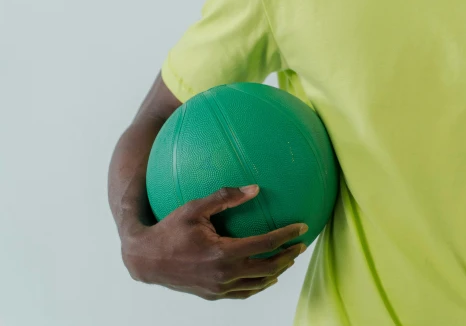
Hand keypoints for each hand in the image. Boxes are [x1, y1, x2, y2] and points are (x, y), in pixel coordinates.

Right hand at [121, 185, 307, 299]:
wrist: (145, 260)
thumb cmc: (169, 229)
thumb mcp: (194, 207)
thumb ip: (225, 196)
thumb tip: (256, 188)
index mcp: (223, 253)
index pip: (266, 245)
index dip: (287, 235)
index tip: (302, 227)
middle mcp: (224, 274)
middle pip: (269, 268)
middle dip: (289, 256)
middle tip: (301, 244)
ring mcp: (219, 288)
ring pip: (259, 283)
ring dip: (278, 271)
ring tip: (289, 258)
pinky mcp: (213, 295)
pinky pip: (244, 292)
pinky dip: (260, 284)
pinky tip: (267, 276)